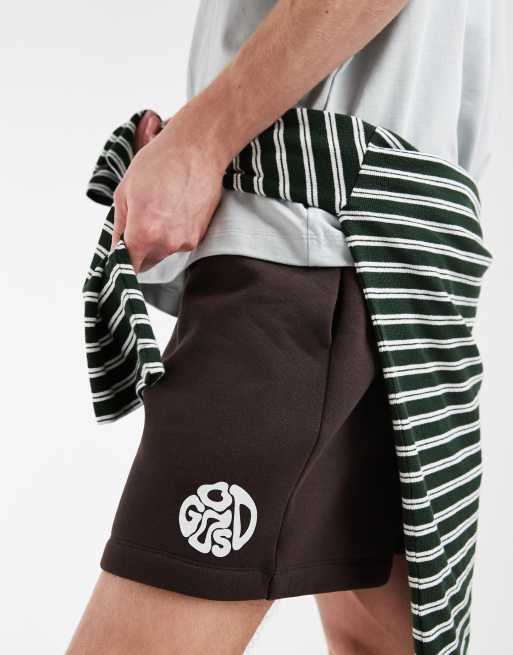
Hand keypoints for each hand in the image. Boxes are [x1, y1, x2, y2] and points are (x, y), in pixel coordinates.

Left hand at [112, 109, 225, 272]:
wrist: (197, 149)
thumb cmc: (160, 162)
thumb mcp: (125, 192)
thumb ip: (119, 226)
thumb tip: (116, 246)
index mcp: (143, 234)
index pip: (128, 267)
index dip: (121, 262)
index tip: (119, 256)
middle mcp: (166, 244)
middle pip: (146, 263)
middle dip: (138, 249)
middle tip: (138, 222)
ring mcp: (185, 241)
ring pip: (163, 252)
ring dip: (158, 239)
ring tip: (161, 208)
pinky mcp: (199, 235)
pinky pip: (180, 242)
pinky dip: (174, 231)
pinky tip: (175, 208)